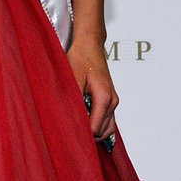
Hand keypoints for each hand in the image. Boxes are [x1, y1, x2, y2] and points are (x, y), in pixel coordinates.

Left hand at [67, 0, 117, 142]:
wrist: (90, 45)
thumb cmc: (80, 58)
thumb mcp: (72, 79)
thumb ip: (74, 101)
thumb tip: (70, 121)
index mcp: (104, 97)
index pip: (95, 128)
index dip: (81, 134)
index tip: (67, 135)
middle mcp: (112, 101)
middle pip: (102, 132)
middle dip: (86, 135)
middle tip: (67, 132)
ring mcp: (113, 101)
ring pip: (106, 129)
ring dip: (92, 132)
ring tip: (74, 127)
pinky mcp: (110, 100)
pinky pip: (106, 121)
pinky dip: (96, 125)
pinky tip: (82, 122)